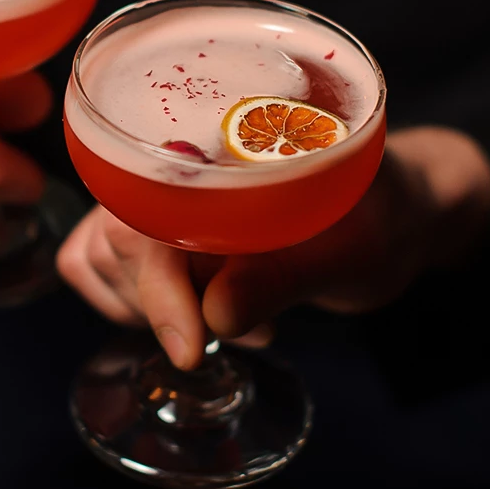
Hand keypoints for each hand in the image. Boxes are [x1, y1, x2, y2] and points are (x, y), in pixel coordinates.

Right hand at [57, 127, 489, 369]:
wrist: (394, 214)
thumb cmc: (385, 218)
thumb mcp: (351, 252)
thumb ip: (285, 277)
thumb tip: (216, 314)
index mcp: (225, 141)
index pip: (152, 209)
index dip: (160, 282)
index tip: (191, 347)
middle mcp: (180, 158)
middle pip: (117, 235)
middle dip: (166, 303)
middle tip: (247, 329)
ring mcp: (159, 190)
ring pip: (99, 251)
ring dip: (152, 305)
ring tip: (235, 320)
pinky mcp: (153, 221)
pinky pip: (96, 259)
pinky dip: (126, 297)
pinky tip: (188, 311)